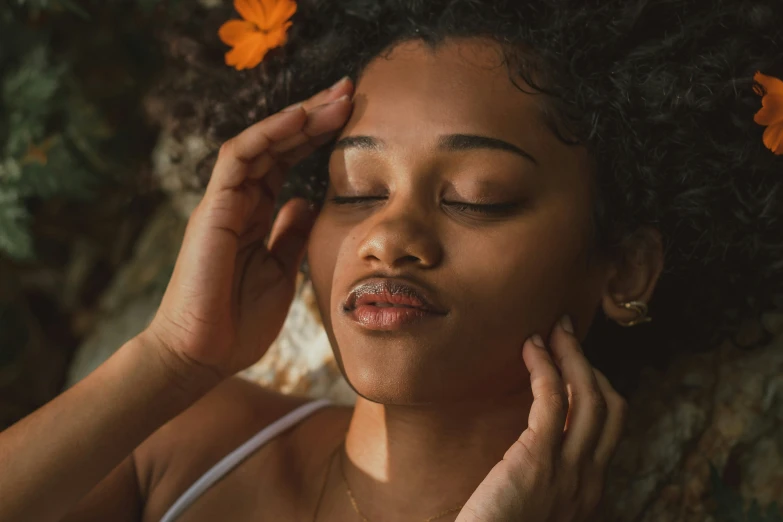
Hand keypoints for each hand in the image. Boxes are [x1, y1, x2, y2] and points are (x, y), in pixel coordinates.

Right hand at [142, 77, 353, 384]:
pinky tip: (301, 118)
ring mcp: (224, 202)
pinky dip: (270, 134)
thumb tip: (307, 204)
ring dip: (299, 117)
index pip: (287, 162)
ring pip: (261, 142)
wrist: (202, 357)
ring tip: (337, 98)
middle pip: (278, 145)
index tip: (355, 118)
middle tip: (352, 91)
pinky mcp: (213, 209)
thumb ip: (290, 235)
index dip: (318, 137)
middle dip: (315, 116)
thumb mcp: (281, 272)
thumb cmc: (237, 323)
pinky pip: (239, 158)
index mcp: (256, 215)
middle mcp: (239, 201)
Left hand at [456, 316, 627, 521]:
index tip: (571, 360)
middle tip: (565, 332)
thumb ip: (536, 473)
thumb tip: (530, 439)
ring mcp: (569, 472)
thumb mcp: (526, 500)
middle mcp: (588, 480)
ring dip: (573, 355)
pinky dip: (547, 367)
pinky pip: (554, 400)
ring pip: (589, 396)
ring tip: (552, 329)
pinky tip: (531, 349)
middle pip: (610, 405)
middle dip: (590, 362)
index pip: (609, 426)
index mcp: (586, 490)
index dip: (596, 385)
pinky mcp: (538, 461)